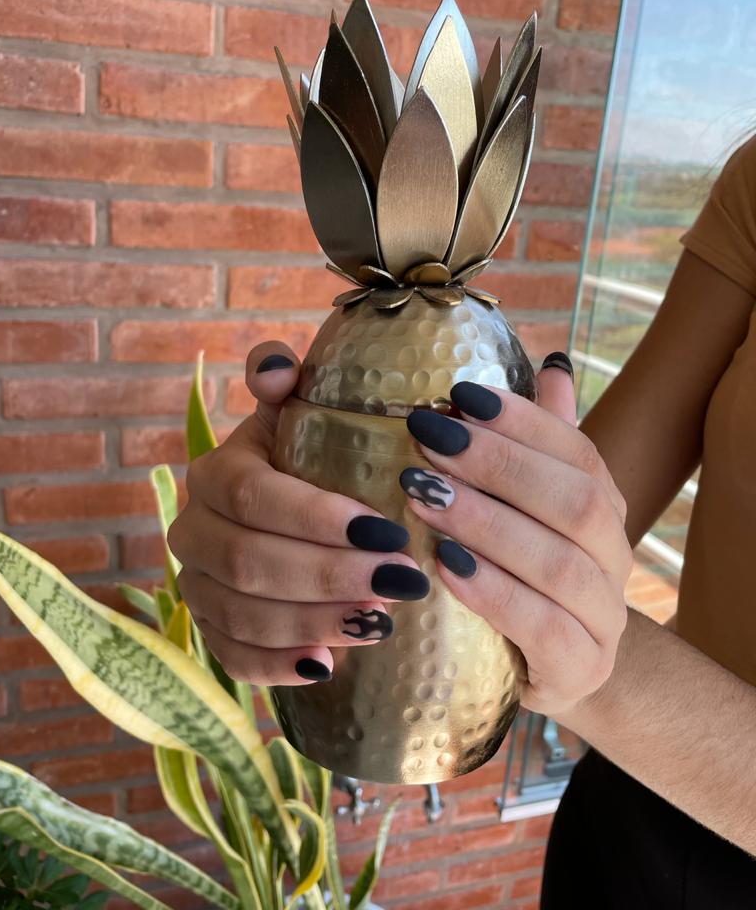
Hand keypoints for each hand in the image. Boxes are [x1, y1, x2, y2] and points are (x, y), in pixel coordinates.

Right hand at [168, 342, 428, 685]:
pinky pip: (232, 658)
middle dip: (327, 576)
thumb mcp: (301, 416)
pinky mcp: (212, 631)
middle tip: (401, 581)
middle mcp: (193, 530)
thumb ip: (287, 383)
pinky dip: (278, 666)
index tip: (387, 529)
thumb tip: (276, 368)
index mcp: (216, 474)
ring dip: (312, 621)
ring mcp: (197, 585)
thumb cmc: (309, 461)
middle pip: (248, 561)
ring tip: (380, 621)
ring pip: (241, 614)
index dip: (315, 517)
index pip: (253, 496)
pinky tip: (327, 665)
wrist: (290, 516)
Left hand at [401, 354, 631, 717]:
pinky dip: (493, 593)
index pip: (577, 452)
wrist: (557, 671)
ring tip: (423, 495)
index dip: (521, 421)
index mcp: (604, 508)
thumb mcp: (531, 510)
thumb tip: (551, 369)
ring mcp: (605, 618)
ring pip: (559, 563)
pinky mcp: (580, 670)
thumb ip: (541, 446)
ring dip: (487, 523)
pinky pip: (544, 629)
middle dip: (498, 465)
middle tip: (427, 440)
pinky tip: (444, 565)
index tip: (457, 395)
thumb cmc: (527, 577)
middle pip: (576, 501)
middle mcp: (615, 557)